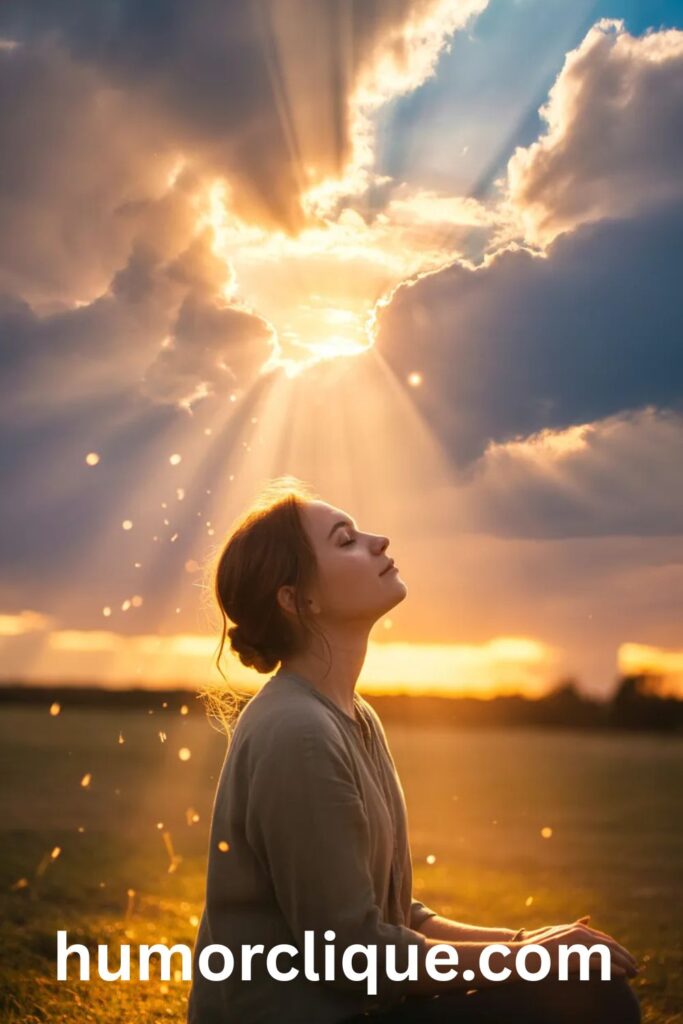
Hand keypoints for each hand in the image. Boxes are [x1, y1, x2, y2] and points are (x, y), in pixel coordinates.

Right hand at [513, 917, 638, 979]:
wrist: (524, 954)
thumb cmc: (539, 945)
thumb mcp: (557, 932)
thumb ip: (574, 927)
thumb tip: (587, 919)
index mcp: (577, 929)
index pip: (604, 939)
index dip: (618, 949)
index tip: (628, 959)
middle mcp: (579, 934)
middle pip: (610, 945)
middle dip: (625, 956)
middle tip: (636, 968)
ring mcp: (577, 944)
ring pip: (607, 953)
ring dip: (623, 963)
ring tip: (633, 973)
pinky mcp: (574, 957)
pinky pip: (598, 962)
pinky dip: (612, 967)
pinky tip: (621, 974)